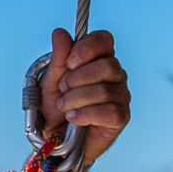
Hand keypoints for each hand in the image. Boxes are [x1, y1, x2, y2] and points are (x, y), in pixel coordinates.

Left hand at [40, 28, 129, 163]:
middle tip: (62, 89)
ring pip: (103, 90)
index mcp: (99, 60)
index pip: (105, 39)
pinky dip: (84, 114)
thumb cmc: (55, 108)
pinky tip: (73, 118)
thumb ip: (58, 58)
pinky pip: (108, 111)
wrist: (55, 139)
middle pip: (106, 65)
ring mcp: (121, 95)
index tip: (69, 63)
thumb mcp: (51, 81)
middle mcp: (115, 75)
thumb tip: (60, 32)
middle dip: (76, 78)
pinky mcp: (121, 117)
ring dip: (74, 99)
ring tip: (63, 107)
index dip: (87, 48)